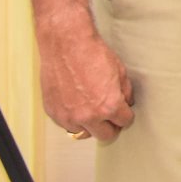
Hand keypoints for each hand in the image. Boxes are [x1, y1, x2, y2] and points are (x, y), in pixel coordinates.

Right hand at [36, 16, 134, 141]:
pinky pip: (67, 125)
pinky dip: (73, 119)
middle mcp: (88, 116)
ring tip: (91, 109)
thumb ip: (125, 92)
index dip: (126, 116)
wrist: (66, 45)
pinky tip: (76, 104)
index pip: (124, 122)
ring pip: (84, 133)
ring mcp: (69, 117)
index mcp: (109, 106)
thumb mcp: (120, 72)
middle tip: (110, 117)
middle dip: (111, 126)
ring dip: (90, 125)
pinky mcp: (54, 113)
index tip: (124, 112)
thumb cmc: (94, 55)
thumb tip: (126, 103)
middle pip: (105, 135)